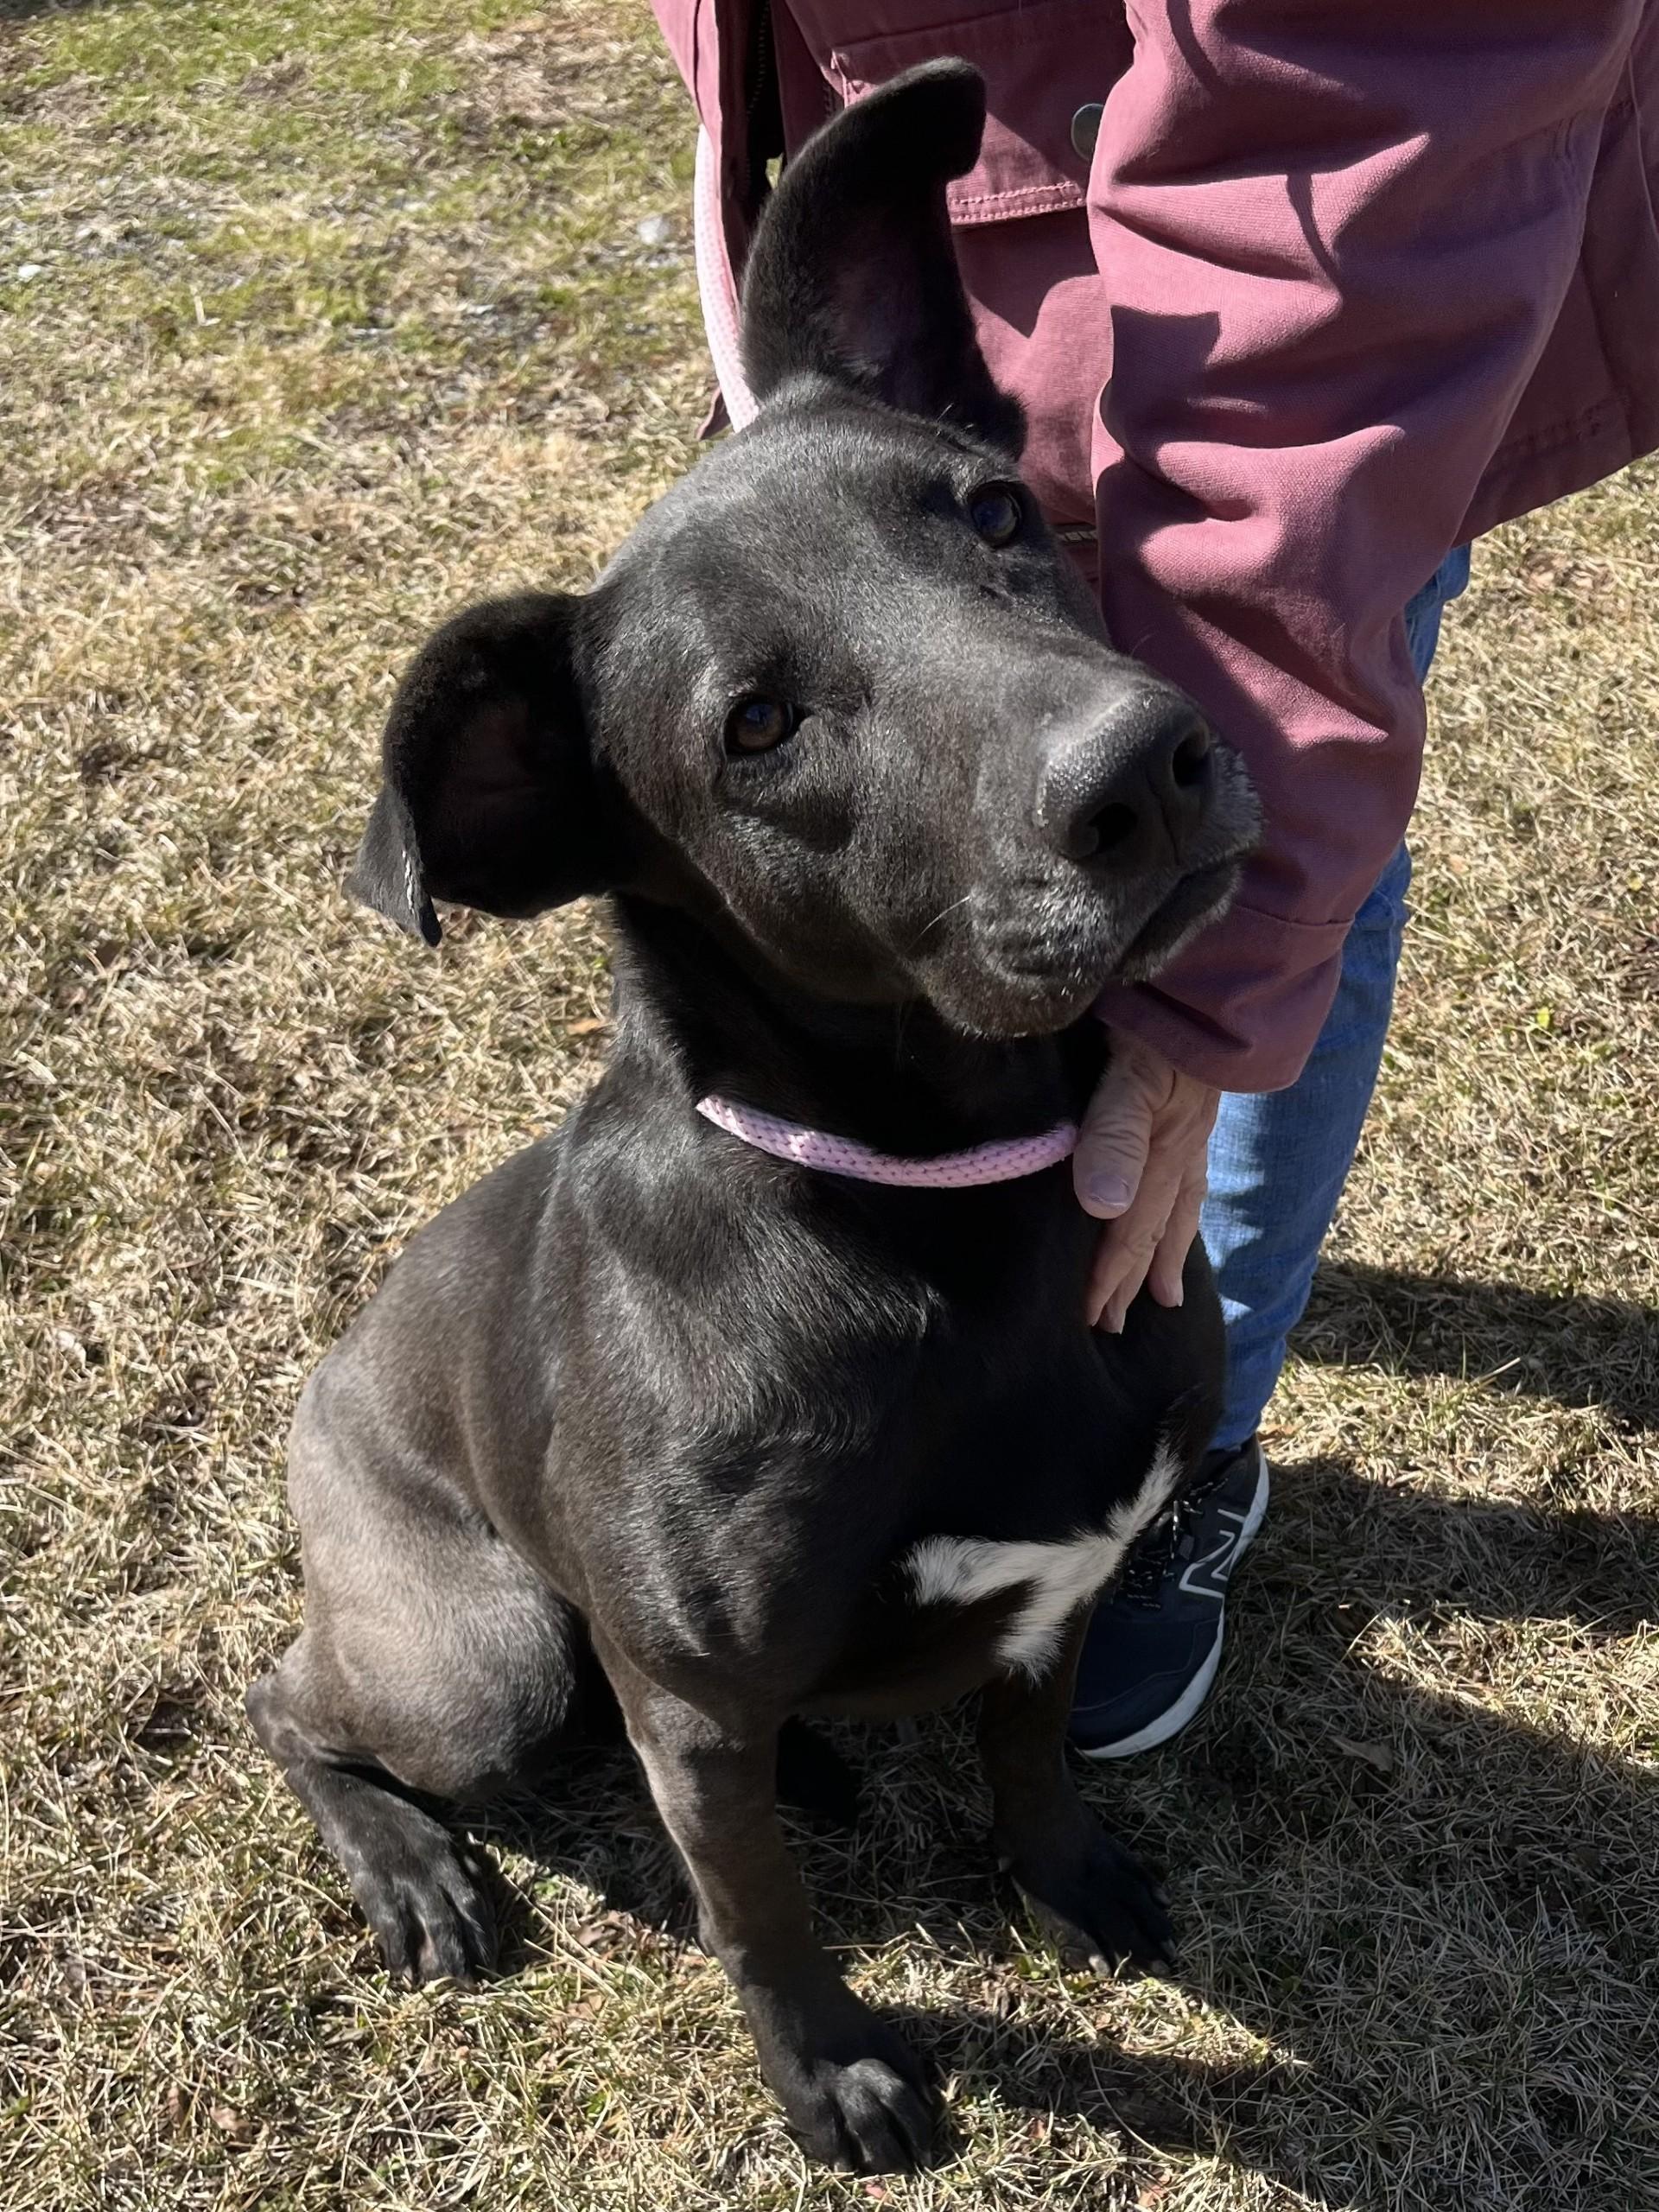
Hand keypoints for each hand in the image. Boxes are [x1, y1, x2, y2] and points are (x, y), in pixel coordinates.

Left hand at [1074, 1031, 1219, 1331]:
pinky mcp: (1196, 1102)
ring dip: (1168, 1250)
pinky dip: (1184, 1205)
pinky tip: (1179, 1206)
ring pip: (1180, 1204)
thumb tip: (1102, 1207)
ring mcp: (1193, 1126)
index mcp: (1162, 1150)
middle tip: (1118, 1324)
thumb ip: (1115, 1135)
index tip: (1093, 1318)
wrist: (1215, 968)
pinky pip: (1192, 1173)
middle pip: (1156, 1226)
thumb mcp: (1131, 1074)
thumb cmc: (1162, 1017)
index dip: (1110, 1275)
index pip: (1130, 1229)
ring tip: (1166, 1293)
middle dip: (1135, 1277)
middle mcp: (1181, 1146)